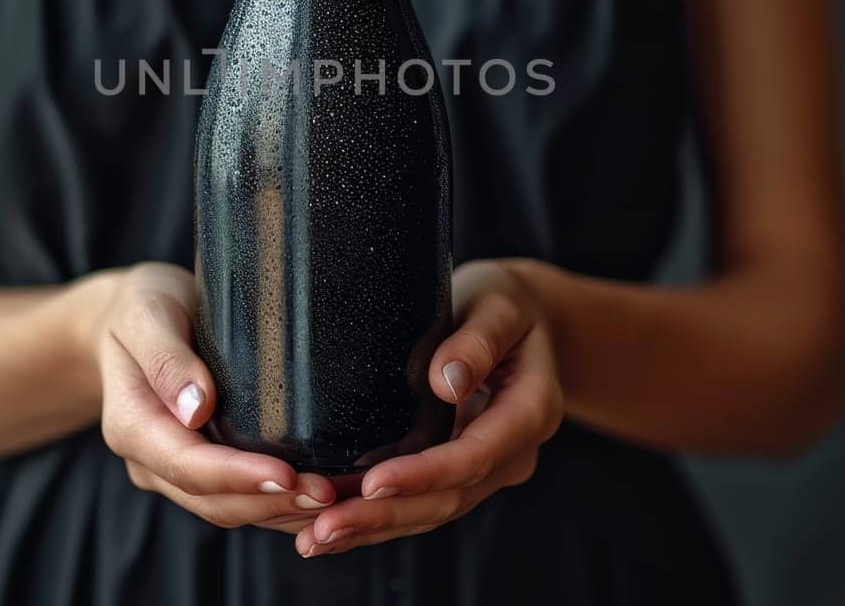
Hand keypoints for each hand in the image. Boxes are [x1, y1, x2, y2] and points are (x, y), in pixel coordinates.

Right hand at [96, 263, 336, 530]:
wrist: (129, 319)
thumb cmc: (140, 308)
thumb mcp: (145, 315)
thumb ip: (167, 359)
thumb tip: (197, 408)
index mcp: (132, 426)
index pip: (187, 465)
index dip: (238, 475)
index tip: (286, 475)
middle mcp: (151, 461)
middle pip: (214, 499)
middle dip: (272, 502)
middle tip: (330, 493)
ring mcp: (174, 471)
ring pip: (230, 508)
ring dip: (283, 511)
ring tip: (338, 501)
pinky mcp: (201, 469)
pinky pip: (240, 498)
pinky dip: (281, 505)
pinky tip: (323, 500)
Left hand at [294, 260, 562, 556]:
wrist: (522, 321)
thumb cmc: (508, 305)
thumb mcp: (500, 306)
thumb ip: (477, 342)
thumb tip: (445, 382)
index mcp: (530, 412)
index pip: (473, 455)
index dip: (423, 473)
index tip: (372, 482)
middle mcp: (511, 453)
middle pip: (447, 498)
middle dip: (384, 516)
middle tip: (323, 529)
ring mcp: (486, 469)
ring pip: (430, 511)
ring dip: (372, 528)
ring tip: (314, 539)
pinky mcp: (458, 472)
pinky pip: (420, 503)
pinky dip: (377, 518)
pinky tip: (331, 530)